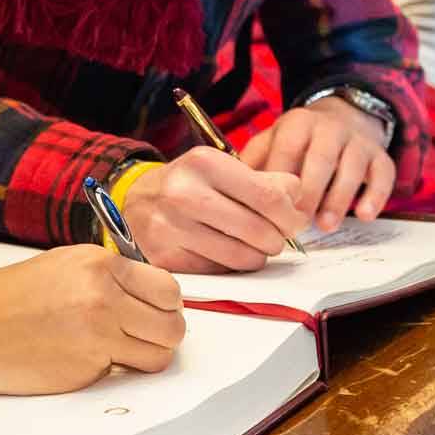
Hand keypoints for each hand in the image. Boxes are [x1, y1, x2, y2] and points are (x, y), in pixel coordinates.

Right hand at [0, 246, 185, 393]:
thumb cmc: (8, 296)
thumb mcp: (62, 264)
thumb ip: (108, 275)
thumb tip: (149, 293)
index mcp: (98, 262)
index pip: (168, 288)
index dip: (165, 304)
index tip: (155, 310)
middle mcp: (104, 294)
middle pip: (173, 325)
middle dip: (163, 333)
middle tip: (141, 334)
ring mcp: (98, 333)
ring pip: (160, 354)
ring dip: (145, 355)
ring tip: (118, 348)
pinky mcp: (88, 367)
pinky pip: (125, 371)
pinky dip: (115, 369)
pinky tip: (86, 357)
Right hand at [120, 148, 308, 272]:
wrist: (135, 201)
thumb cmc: (188, 184)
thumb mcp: (222, 169)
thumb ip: (267, 181)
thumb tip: (299, 197)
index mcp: (203, 163)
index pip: (268, 197)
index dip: (290, 215)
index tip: (293, 221)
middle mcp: (183, 193)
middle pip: (260, 231)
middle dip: (276, 239)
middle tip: (274, 236)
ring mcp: (172, 227)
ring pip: (244, 257)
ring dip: (257, 255)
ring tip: (250, 244)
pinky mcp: (167, 257)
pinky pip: (221, 271)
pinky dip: (230, 266)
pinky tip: (224, 251)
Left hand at [240, 97, 394, 233]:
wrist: (343, 118)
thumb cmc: (299, 141)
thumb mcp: (273, 140)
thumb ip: (254, 160)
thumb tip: (230, 188)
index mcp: (297, 123)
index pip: (287, 149)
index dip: (279, 179)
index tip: (270, 208)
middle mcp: (330, 128)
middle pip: (320, 159)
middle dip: (309, 192)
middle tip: (297, 222)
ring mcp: (358, 141)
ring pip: (351, 169)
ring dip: (338, 199)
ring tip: (325, 226)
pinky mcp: (381, 156)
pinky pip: (383, 175)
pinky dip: (375, 196)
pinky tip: (363, 216)